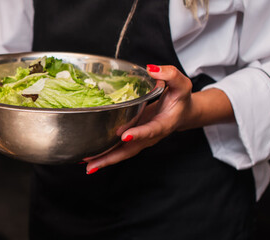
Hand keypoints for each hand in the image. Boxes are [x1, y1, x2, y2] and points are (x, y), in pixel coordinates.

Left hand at [83, 65, 222, 173]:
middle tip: (93, 164)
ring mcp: (140, 140)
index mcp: (163, 124)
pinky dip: (103, 155)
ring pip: (121, 153)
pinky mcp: (133, 139)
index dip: (138, 133)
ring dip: (103, 160)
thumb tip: (152, 69)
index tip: (125, 135)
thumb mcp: (181, 85)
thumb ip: (171, 75)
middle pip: (130, 150)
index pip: (150, 130)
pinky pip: (118, 149)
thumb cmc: (180, 99)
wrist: (182, 113)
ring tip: (86, 165)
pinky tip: (88, 158)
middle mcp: (150, 136)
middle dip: (111, 158)